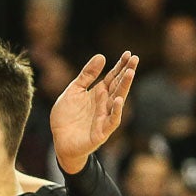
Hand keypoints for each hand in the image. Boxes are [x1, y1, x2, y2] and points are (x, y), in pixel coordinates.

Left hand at [50, 51, 137, 173]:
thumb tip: (101, 56)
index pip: (112, 77)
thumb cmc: (67, 117)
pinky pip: (111, 121)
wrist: (60, 142)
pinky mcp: (102, 132)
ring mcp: (105, 117)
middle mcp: (105, 104)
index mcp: (98, 93)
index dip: (120, 65)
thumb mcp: (74, 91)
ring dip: (124, 87)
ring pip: (118, 100)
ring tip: (130, 73)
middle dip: (127, 72)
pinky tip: (118, 99)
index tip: (128, 53)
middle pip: (118, 86)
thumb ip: (86, 76)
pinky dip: (116, 111)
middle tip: (135, 58)